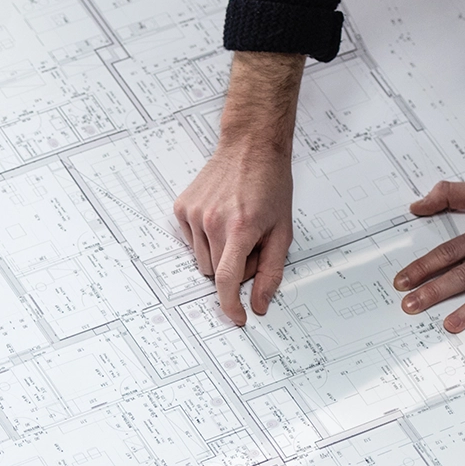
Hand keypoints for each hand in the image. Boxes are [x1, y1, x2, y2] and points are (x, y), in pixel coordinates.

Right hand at [173, 141, 292, 324]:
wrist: (250, 148)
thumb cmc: (270, 185)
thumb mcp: (282, 231)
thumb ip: (271, 272)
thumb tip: (259, 304)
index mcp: (239, 228)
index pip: (226, 280)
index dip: (230, 305)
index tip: (236, 317)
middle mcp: (212, 221)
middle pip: (216, 273)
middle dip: (233, 268)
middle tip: (251, 243)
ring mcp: (193, 214)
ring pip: (202, 260)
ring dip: (219, 254)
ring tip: (236, 228)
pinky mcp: (182, 208)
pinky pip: (191, 242)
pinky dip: (206, 239)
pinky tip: (221, 217)